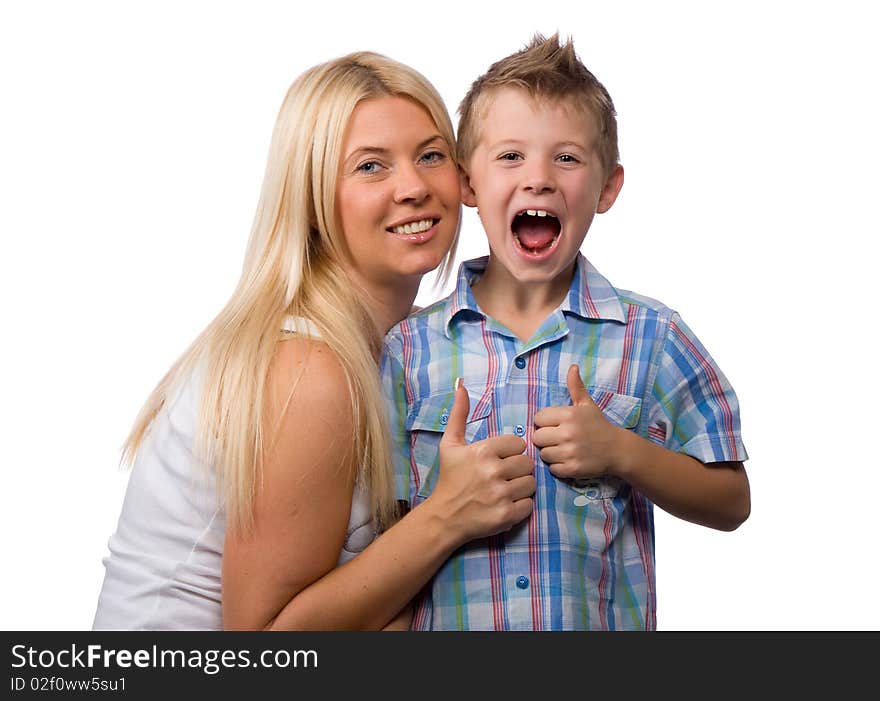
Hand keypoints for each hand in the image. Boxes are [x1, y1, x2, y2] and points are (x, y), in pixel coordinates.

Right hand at [429, 380, 535, 540]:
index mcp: (484, 451)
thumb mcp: (450, 444)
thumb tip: (461, 385)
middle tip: (503, 476)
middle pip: (528, 463)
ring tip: (506, 489)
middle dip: (518, 469)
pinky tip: (507, 504)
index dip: (511, 452)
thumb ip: (459, 414)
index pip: (519, 445)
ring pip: (531, 483)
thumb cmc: (449, 478)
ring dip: (522, 487)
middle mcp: (494, 471)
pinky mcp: (507, 516)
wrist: (444, 516)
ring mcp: (501, 495)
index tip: (499, 460)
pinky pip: (529, 504)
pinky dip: (521, 506)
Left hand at [532, 364, 624, 479]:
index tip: (555, 425)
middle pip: (537, 437)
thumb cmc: (599, 425)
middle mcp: (568, 433)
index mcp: (569, 415)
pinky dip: (558, 467)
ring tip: (563, 450)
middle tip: (558, 439)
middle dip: (545, 438)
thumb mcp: (587, 405)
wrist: (618, 450)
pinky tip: (568, 460)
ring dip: (551, 453)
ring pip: (543, 454)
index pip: (538, 418)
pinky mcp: (573, 469)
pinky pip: (552, 469)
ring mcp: (570, 452)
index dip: (544, 422)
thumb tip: (573, 367)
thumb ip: (576, 387)